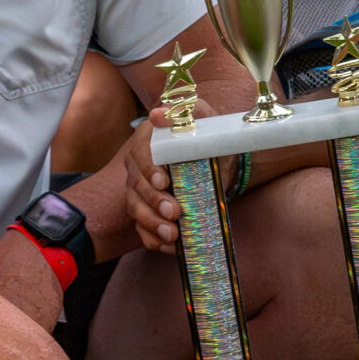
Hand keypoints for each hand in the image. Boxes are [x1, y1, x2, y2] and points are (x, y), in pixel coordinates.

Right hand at [125, 101, 206, 251]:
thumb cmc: (210, 138)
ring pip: (135, 209)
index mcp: (148, 141)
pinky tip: (171, 247)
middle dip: (154, 202)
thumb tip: (158, 114)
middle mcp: (138, 166)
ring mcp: (140, 191)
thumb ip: (187, 112)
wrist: (223, 164)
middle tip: (175, 212)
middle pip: (136, 185)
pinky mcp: (147, 212)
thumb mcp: (205, 120)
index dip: (149, 169)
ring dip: (152, 223)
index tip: (163, 182)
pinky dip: (154, 240)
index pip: (140, 154)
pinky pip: (142, 230)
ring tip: (173, 234)